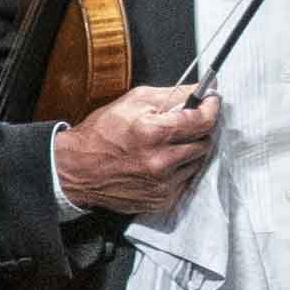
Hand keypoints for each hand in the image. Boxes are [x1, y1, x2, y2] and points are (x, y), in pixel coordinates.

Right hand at [48, 82, 217, 217]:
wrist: (78, 169)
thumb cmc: (102, 133)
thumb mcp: (134, 101)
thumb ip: (173, 94)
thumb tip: (202, 89)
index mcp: (154, 133)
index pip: (201, 121)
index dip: (211, 108)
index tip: (212, 102)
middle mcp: (161, 161)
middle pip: (204, 143)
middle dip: (198, 130)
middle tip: (183, 124)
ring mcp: (162, 184)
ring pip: (197, 163)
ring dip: (189, 151)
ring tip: (167, 145)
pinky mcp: (160, 200)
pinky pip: (185, 181)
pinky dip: (179, 170)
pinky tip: (161, 163)